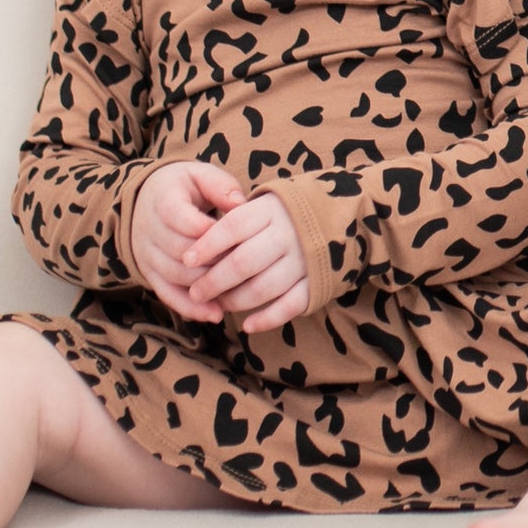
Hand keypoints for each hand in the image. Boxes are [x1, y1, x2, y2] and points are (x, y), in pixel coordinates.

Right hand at [131, 162, 247, 322]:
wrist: (148, 199)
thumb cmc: (184, 187)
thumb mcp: (202, 175)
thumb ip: (221, 187)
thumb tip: (241, 205)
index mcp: (162, 200)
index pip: (184, 220)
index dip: (212, 232)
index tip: (240, 238)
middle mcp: (148, 229)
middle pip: (180, 252)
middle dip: (214, 261)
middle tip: (246, 266)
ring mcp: (146, 255)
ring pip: (175, 276)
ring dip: (206, 286)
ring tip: (238, 292)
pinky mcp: (149, 274)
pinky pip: (167, 295)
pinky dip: (190, 308)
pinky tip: (215, 314)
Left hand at [184, 190, 310, 334]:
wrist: (341, 213)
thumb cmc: (288, 211)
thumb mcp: (266, 202)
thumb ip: (238, 219)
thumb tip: (199, 249)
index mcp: (272, 210)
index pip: (233, 227)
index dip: (207, 245)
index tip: (187, 259)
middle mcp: (289, 233)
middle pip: (243, 262)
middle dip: (214, 281)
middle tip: (196, 291)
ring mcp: (304, 259)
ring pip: (262, 288)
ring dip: (235, 301)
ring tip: (219, 304)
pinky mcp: (317, 281)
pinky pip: (289, 306)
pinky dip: (267, 319)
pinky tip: (247, 325)